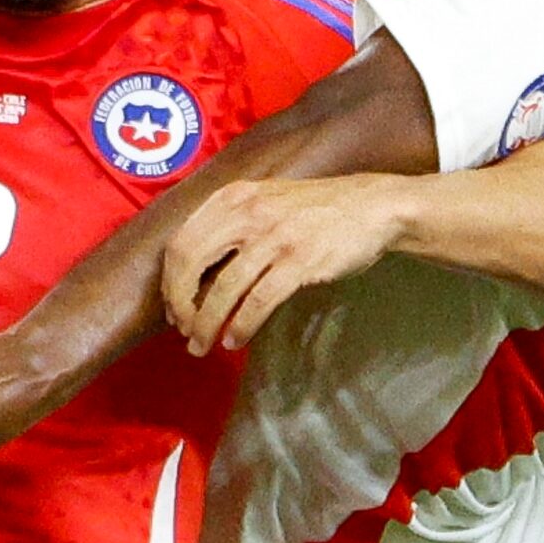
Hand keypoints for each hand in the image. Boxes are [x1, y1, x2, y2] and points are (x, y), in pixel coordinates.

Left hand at [160, 175, 411, 354]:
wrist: (372, 206)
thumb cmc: (316, 210)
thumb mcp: (266, 201)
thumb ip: (232, 225)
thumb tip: (196, 274)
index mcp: (234, 197)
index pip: (182, 241)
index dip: (171, 281)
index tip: (174, 307)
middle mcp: (248, 212)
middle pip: (191, 263)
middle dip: (181, 304)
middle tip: (183, 330)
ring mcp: (274, 236)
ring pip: (222, 288)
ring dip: (206, 323)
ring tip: (202, 345)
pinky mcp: (300, 260)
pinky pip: (258, 300)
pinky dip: (241, 325)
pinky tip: (235, 340)